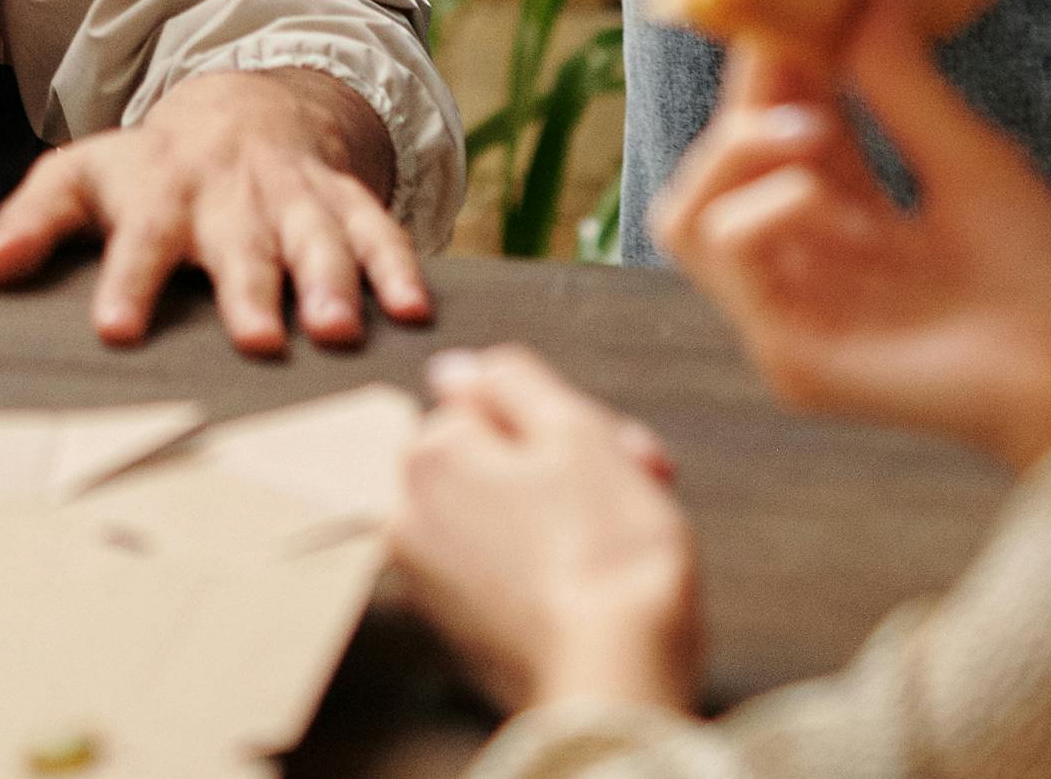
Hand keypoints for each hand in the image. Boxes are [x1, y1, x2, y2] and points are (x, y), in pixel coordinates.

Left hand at [0, 64, 432, 355]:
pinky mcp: (342, 201)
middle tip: (257, 339)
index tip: (115, 328)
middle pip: (240, 245)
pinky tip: (412, 310)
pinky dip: (397, 266)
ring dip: (330, 281)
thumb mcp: (83, 177)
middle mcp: (230, 195)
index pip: (139, 239)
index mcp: (161, 193)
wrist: (242, 110)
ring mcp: (292, 197)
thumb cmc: (152, 168)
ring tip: (335, 330)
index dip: (127, 281)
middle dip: (250, 290)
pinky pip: (376, 229)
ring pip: (315, 238)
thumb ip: (35, 219)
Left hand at [386, 347, 700, 716]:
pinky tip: (601, 583)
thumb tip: (457, 369)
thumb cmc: (607, 551)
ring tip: (630, 539)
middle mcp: (410, 517)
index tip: (620, 447)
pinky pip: (506, 573)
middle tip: (641, 484)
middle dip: (573, 466)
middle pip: (499, 461)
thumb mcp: (573, 432)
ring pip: (507, 516)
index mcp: (429, 457)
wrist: (613, 681)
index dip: (566, 421)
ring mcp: (432, 582)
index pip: (495, 403)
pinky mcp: (462, 632)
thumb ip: (512, 383)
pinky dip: (549, 568)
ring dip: (568, 514)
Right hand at [652, 0, 1050, 473]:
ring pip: (688, 220)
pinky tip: (820, 193)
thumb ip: (898, 73)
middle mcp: (812, 267)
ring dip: (733, 154)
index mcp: (852, 221)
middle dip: (741, 99)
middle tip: (790, 51)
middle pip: (717, 170)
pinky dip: (761, 210)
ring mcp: (795, 318)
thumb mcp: (962, 151)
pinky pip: (727, 264)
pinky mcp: (793, 360)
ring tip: (809, 126)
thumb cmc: (1050, 275)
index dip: (761, 64)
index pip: (773, 129)